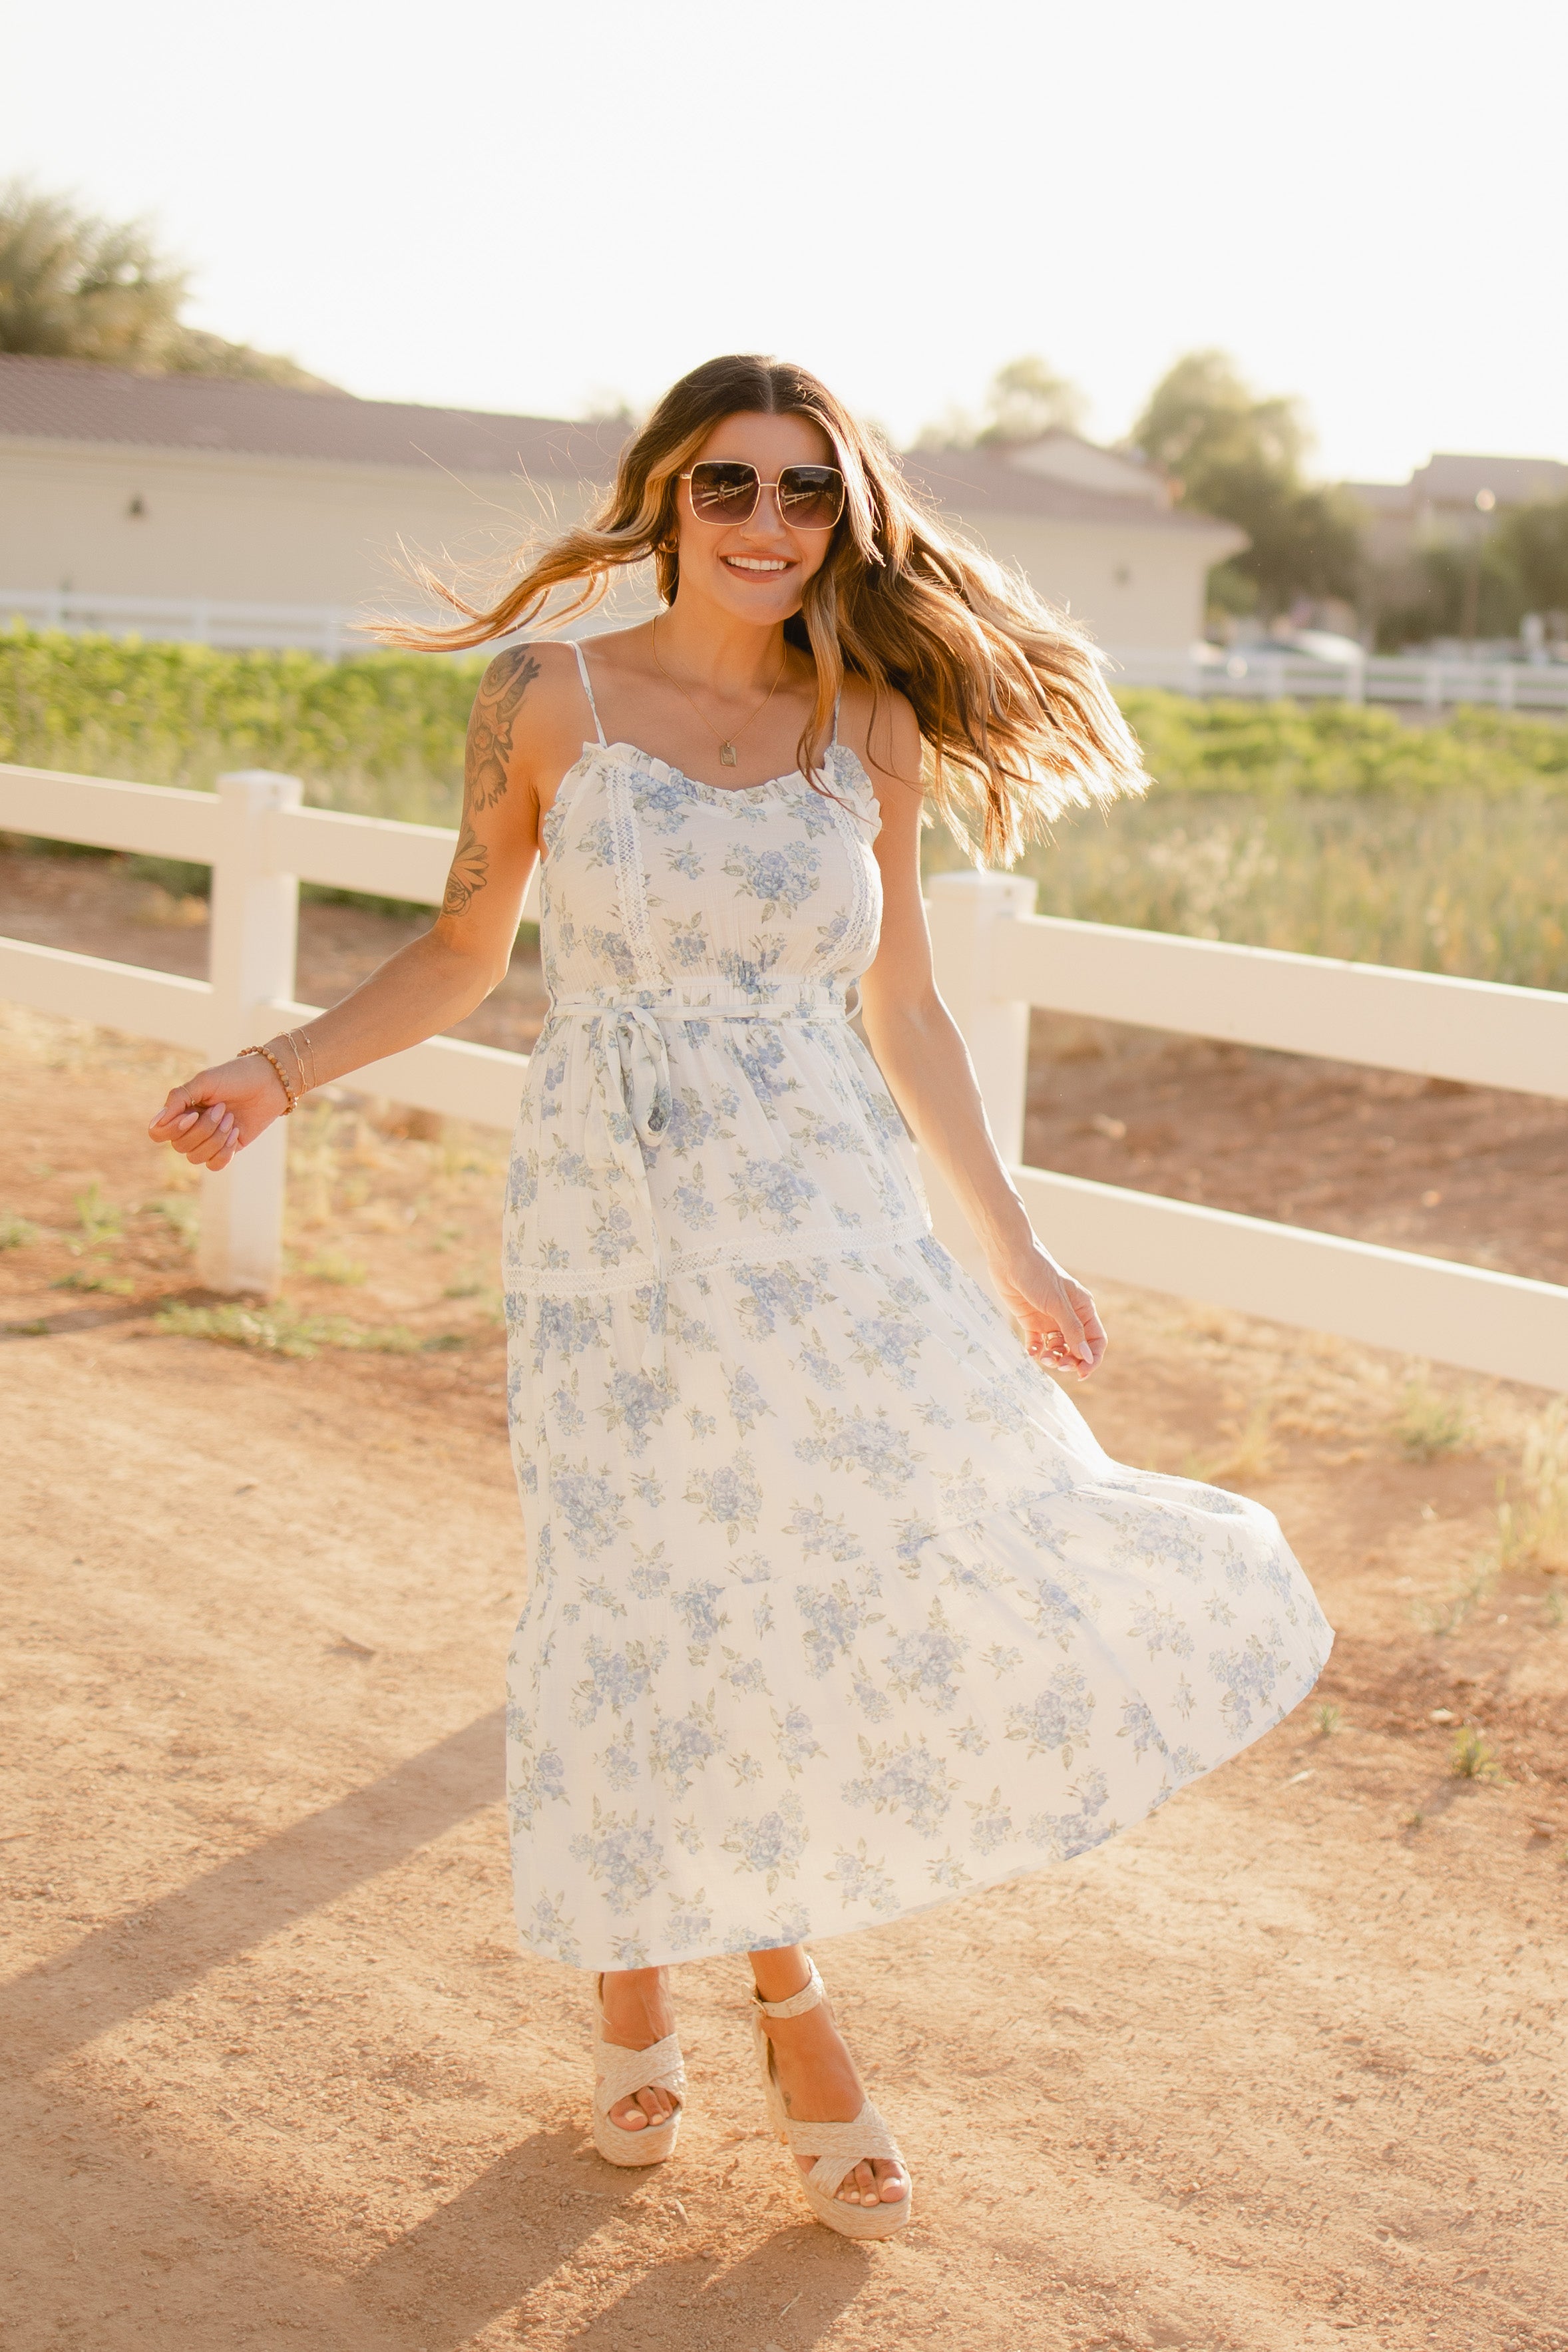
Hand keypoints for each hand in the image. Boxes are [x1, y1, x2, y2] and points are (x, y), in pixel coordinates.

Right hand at [146, 1054, 288, 1173]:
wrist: (270, 1082)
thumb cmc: (235, 1077)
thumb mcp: (204, 1082)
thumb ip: (178, 1099)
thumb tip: (156, 1124)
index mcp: (181, 1110)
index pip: (158, 1133)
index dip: (172, 1130)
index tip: (193, 1114)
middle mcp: (191, 1128)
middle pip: (180, 1146)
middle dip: (204, 1128)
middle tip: (223, 1107)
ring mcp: (209, 1140)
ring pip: (196, 1157)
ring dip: (216, 1138)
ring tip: (231, 1118)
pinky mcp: (228, 1149)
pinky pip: (215, 1164)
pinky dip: (225, 1151)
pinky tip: (236, 1133)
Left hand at [988, 1239, 1106, 1380]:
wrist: (1010, 1258)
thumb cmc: (1037, 1274)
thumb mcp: (1057, 1304)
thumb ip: (1072, 1331)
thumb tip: (1087, 1357)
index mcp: (1083, 1309)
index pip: (1095, 1340)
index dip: (1091, 1359)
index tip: (1081, 1374)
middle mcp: (1069, 1316)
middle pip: (1077, 1348)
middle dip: (1070, 1360)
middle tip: (1057, 1365)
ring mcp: (1050, 1319)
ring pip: (1058, 1348)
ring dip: (1052, 1357)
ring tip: (1042, 1357)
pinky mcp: (1032, 1320)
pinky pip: (1038, 1343)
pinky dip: (1036, 1350)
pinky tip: (1031, 1350)